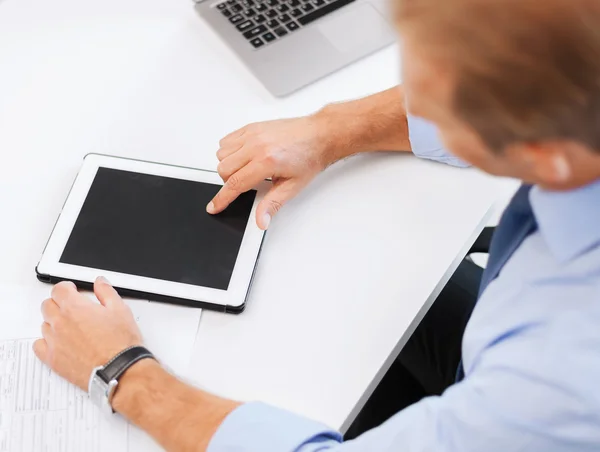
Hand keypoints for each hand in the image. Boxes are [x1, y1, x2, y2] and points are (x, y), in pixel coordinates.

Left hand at [33, 278, 142, 390]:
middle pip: (47, 305)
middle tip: (72, 308)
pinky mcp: (52, 359)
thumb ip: (106, 292)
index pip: (58, 289)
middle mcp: (60, 323)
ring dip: (54, 322)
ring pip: (44, 324)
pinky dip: (46, 341)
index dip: (66, 288)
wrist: (118, 369)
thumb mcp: (120, 310)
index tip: (72, 290)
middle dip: (59, 303)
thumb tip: (100, 282)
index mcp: (75, 308)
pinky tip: (58, 342)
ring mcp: (54, 341)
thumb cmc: (120, 343)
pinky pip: (38, 345)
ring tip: (70, 327)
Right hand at [207, 115, 332, 229]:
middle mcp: (256, 145)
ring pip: (222, 154)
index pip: (235, 184)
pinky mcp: (251, 127)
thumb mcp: (293, 186)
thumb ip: (273, 204)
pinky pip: (227, 140)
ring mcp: (252, 134)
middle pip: (223, 169)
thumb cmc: (309, 157)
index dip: (222, 198)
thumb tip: (262, 221)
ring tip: (246, 169)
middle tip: (245, 184)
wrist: (319, 135)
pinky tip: (244, 156)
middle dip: (229, 181)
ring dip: (228, 165)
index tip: (214, 206)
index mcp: (267, 161)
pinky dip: (230, 150)